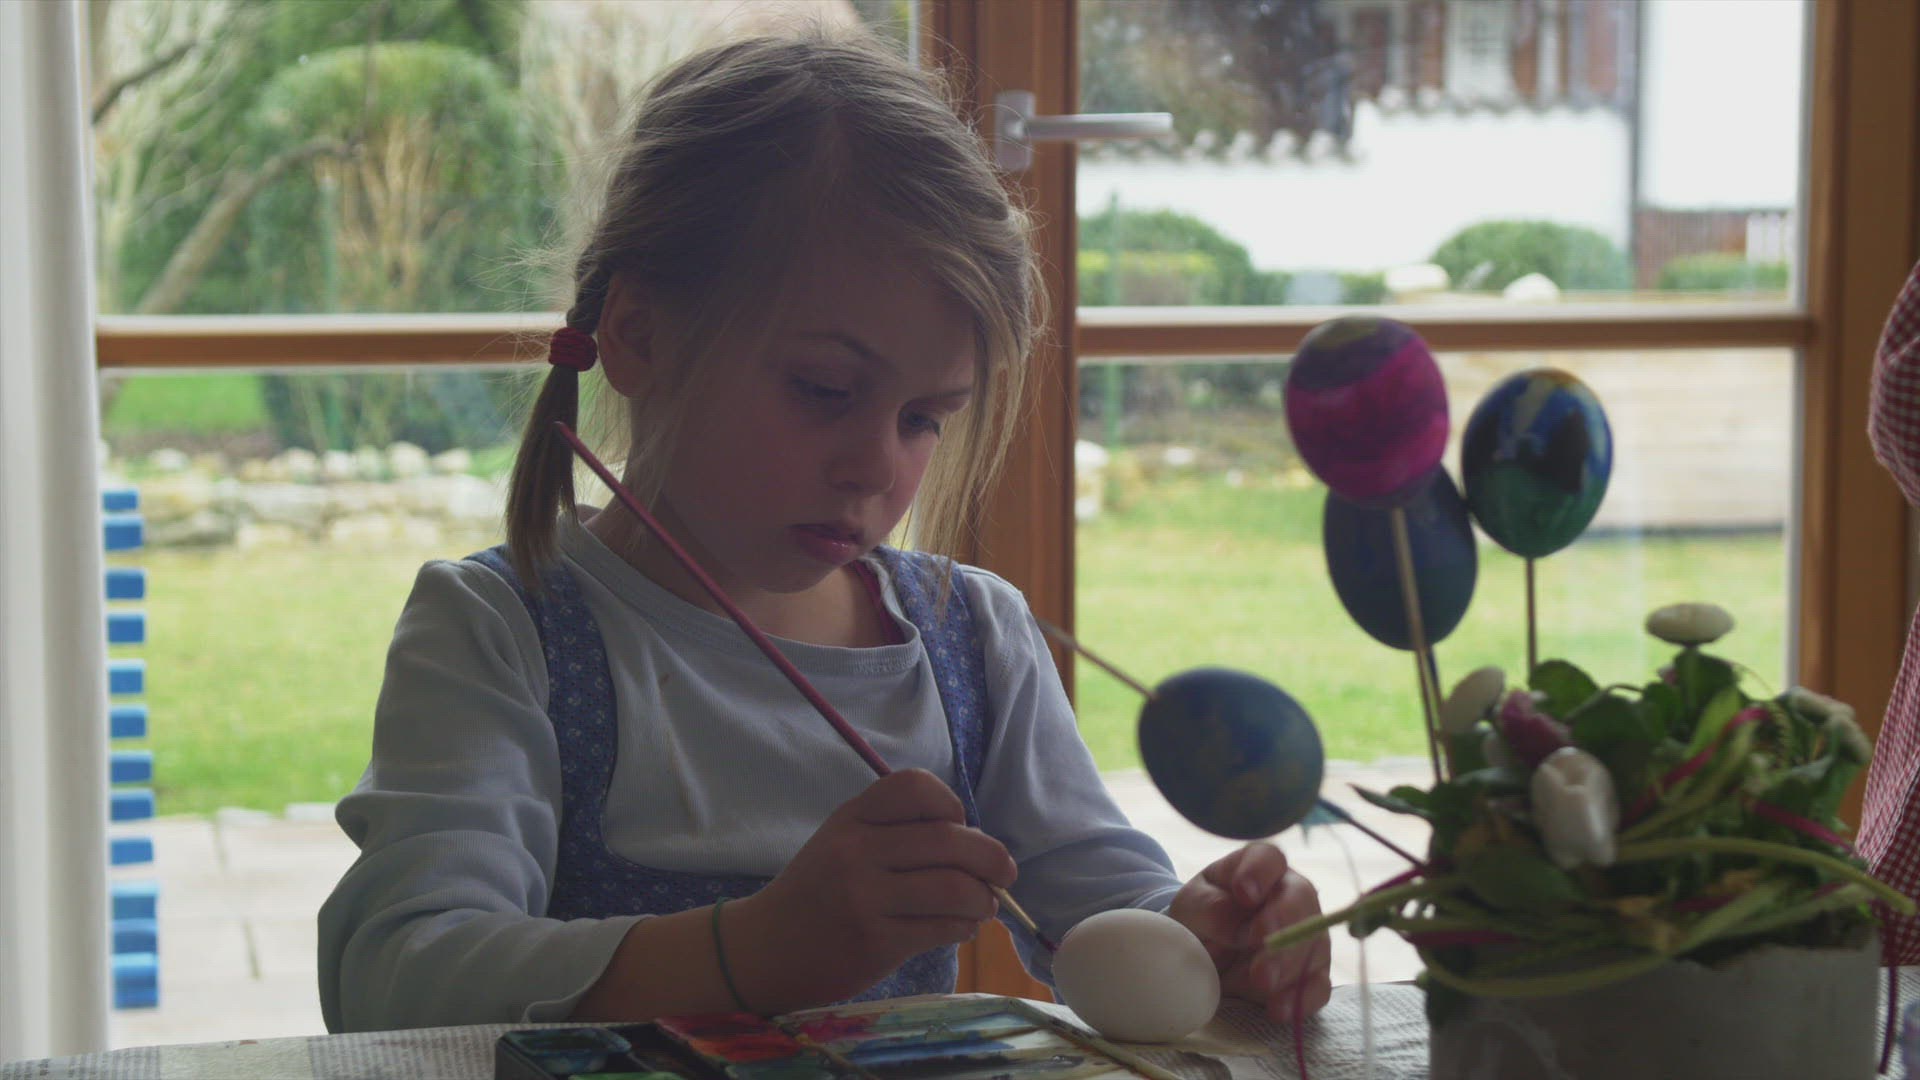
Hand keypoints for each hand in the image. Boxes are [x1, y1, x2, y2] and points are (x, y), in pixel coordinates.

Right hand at [729, 769, 1016, 1009]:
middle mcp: (856, 851)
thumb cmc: (817, 891)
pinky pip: (941, 928)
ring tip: (984, 906)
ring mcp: (864, 898)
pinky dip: (963, 927)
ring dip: (983, 899)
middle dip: (990, 857)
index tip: (959, 825)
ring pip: (953, 888)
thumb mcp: (843, 842)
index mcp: (851, 818)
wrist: (765, 948)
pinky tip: (960, 927)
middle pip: (948, 840)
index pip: (913, 787)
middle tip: (1005, 873)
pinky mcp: (875, 942)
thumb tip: (977, 845)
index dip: (949, 803)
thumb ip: (897, 833)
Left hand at [1167, 843, 1330, 1022]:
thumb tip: (1240, 925)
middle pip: (1300, 902)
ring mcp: (1306, 934)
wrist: (1203, 955)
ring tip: (1261, 984)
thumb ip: (1212, 908)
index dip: (1259, 873)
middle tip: (1259, 944)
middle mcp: (1290, 895)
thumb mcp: (1192, 907)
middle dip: (1281, 926)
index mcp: (1258, 867)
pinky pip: (1317, 985)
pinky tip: (1281, 1010)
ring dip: (1288, 965)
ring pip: (1312, 944)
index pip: (1268, 859)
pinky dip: (1302, 998)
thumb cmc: (1200, 919)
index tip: (1243, 893)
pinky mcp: (1310, 972)